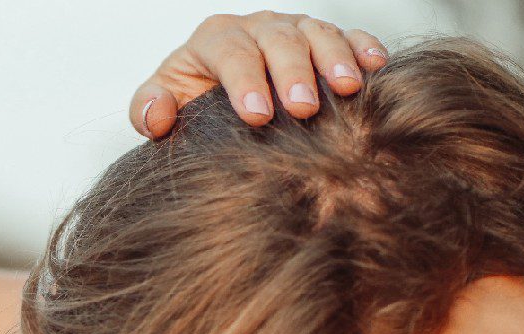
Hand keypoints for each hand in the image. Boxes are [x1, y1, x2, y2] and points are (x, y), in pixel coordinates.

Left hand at [132, 11, 388, 136]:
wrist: (218, 104)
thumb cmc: (191, 105)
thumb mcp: (162, 105)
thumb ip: (147, 109)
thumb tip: (157, 113)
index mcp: (215, 40)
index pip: (230, 52)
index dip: (243, 80)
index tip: (256, 115)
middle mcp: (256, 28)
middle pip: (277, 39)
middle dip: (292, 72)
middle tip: (303, 108)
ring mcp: (294, 31)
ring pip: (316, 33)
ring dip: (334, 58)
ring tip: (347, 88)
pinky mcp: (323, 41)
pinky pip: (347, 36)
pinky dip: (362, 47)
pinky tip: (375, 67)